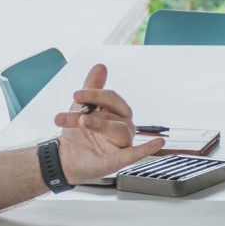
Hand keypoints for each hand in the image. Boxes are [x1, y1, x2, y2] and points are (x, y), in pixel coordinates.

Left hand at [51, 64, 163, 183]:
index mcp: (116, 111)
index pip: (110, 98)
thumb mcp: (81, 108)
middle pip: (111, 113)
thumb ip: (92, 88)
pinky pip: (138, 153)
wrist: (65, 158)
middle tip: (70, 111)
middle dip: (88, 112)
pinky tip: (158, 143)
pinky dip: (148, 148)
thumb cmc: (78, 133)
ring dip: (98, 124)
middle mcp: (124, 124)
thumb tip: (101, 65)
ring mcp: (123, 142)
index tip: (75, 95)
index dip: (93, 94)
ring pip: (117, 129)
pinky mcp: (121, 160)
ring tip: (82, 122)